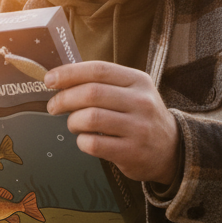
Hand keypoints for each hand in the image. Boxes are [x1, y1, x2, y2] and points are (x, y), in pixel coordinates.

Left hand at [45, 61, 180, 184]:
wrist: (172, 149)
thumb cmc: (140, 116)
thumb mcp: (132, 91)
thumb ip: (103, 83)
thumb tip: (61, 79)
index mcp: (138, 81)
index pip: (98, 70)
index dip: (69, 73)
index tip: (49, 79)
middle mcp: (140, 102)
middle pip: (91, 93)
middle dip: (64, 99)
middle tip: (53, 106)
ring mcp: (138, 128)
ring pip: (90, 118)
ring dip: (73, 121)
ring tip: (73, 124)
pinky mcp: (132, 152)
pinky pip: (94, 144)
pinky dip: (81, 141)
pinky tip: (85, 140)